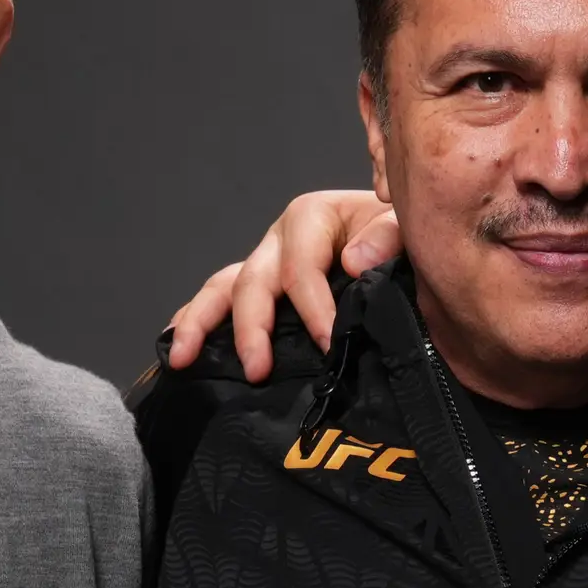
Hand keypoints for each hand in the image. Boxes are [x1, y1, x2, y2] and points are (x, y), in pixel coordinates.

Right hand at [161, 190, 402, 381]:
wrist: (408, 249)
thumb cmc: (406, 238)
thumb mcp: (406, 228)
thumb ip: (388, 237)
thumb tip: (353, 260)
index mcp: (312, 217)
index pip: (301, 267)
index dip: (312, 308)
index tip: (329, 346)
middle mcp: (279, 239)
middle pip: (252, 281)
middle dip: (251, 327)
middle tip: (257, 369)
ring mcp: (266, 265)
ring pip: (222, 289)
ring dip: (199, 323)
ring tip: (181, 358)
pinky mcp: (263, 290)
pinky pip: (221, 303)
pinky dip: (196, 323)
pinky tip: (178, 350)